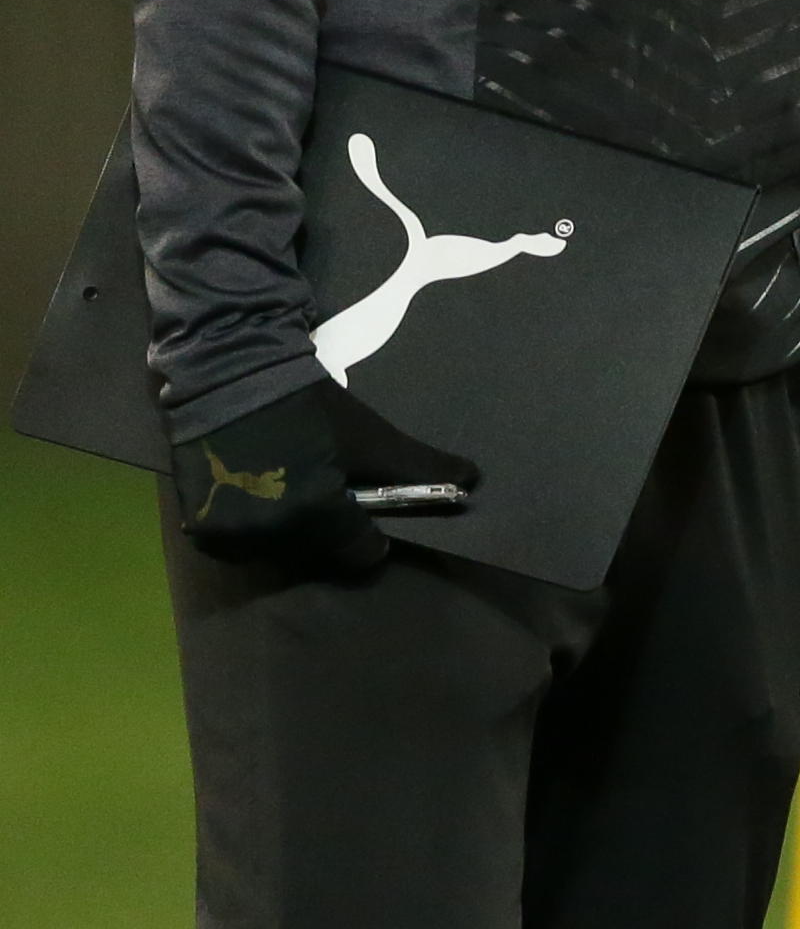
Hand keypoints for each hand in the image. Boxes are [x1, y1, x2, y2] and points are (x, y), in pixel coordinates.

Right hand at [173, 379, 473, 580]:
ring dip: (291, 527)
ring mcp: (227, 536)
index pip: (360, 553)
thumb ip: (422, 467)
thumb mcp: (372, 437)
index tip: (366, 508)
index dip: (372, 533)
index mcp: (316, 518)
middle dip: (331, 526)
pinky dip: (255, 525)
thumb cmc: (312, 407)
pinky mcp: (196, 527)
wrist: (231, 375)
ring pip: (278, 549)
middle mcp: (268, 537)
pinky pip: (238, 543)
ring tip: (295, 484)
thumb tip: (474, 481)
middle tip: (328, 486)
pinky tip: (263, 490)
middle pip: (318, 551)